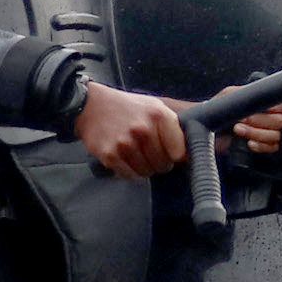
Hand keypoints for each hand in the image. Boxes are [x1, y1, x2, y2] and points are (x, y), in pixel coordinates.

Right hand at [74, 83, 188, 179]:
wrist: (91, 106)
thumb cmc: (127, 108)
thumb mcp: (155, 107)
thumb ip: (173, 129)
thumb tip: (190, 156)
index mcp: (158, 115)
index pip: (179, 152)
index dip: (176, 156)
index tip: (171, 154)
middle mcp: (143, 129)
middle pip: (163, 165)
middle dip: (158, 162)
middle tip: (148, 151)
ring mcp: (125, 143)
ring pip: (147, 173)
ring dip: (143, 167)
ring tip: (135, 152)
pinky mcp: (110, 155)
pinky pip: (129, 176)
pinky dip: (128, 171)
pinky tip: (124, 157)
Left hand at [224, 95, 281, 156]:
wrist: (209, 130)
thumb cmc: (219, 111)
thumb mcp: (229, 95)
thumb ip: (244, 92)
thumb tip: (256, 94)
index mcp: (266, 102)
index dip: (274, 108)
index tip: (256, 109)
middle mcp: (271, 116)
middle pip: (279, 121)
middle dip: (259, 121)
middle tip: (242, 120)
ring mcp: (269, 131)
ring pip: (275, 135)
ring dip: (255, 133)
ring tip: (238, 130)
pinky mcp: (265, 145)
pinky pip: (272, 147)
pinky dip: (260, 145)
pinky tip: (249, 142)